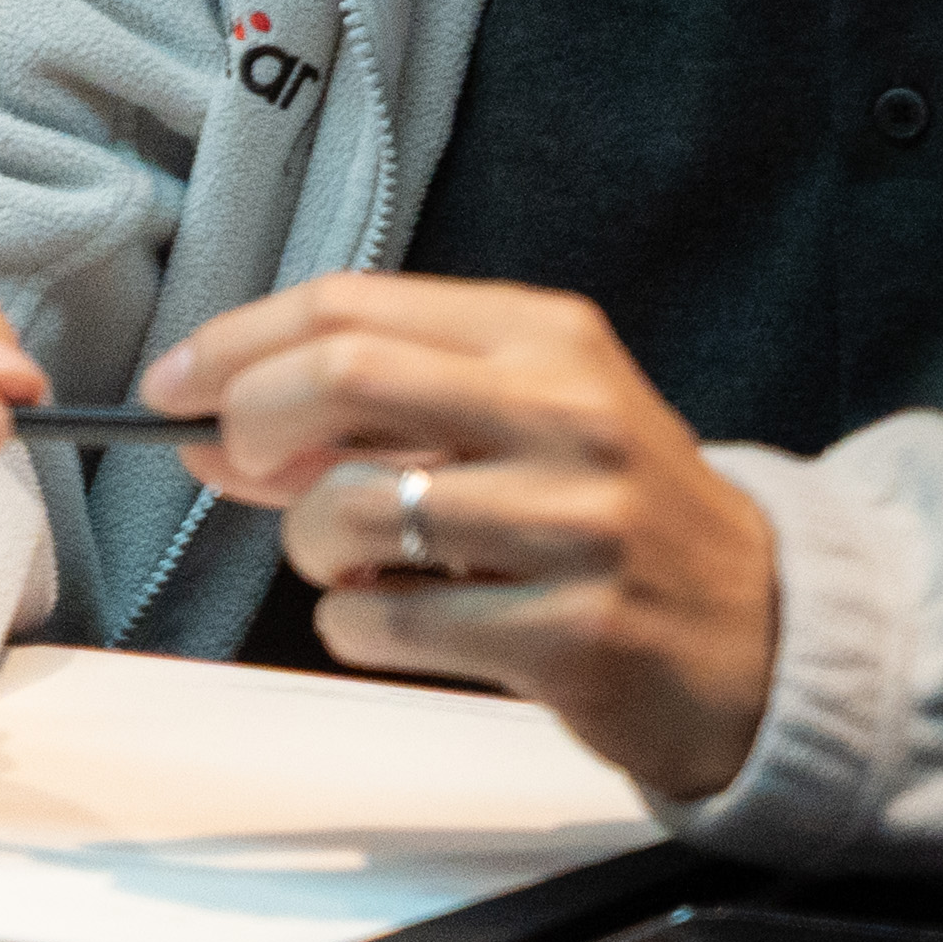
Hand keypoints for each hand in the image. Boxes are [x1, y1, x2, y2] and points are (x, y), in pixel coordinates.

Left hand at [146, 272, 776, 794]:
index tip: (174, 386)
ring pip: (350, 513)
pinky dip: (356, 628)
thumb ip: (369, 411)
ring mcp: (577, 527)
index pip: (349, 306)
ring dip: (313, 549)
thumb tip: (206, 426)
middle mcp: (568, 417)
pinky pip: (382, 625)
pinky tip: (411, 622)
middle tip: (242, 466)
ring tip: (363, 564)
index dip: (234, 343)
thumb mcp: (516, 423)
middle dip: (254, 424)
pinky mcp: (571, 635)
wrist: (767, 635)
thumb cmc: (611, 517)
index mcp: (548, 340)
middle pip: (341, 378)